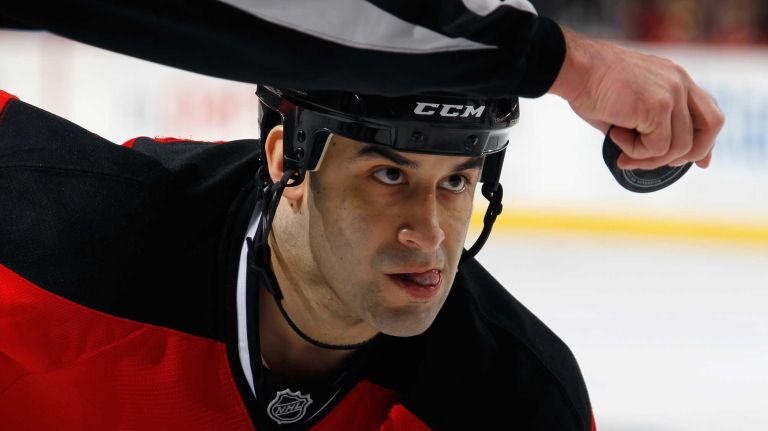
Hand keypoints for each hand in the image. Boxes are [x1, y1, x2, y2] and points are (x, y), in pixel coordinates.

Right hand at [549, 29, 724, 169]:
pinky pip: (657, 147)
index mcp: (675, 78)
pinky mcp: (658, 106)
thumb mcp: (630, 104)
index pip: (707, 111)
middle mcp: (680, 82)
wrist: (576, 69)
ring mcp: (672, 93)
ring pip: (679, 146)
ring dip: (648, 157)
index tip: (699, 163)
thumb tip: (654, 156)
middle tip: (652, 161)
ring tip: (622, 146)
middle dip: (688, 154)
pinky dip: (634, 151)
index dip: (705, 140)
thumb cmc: (592, 85)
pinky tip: (616, 135)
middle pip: (711, 126)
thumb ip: (648, 125)